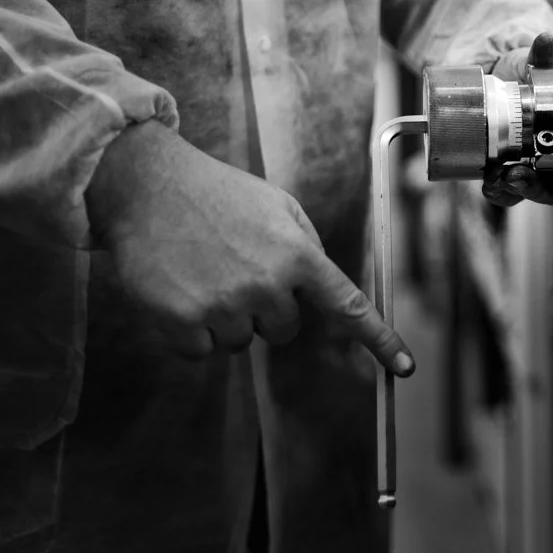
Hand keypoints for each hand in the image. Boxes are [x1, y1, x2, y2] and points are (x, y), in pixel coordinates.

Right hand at [86, 121, 413, 374]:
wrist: (148, 186)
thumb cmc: (218, 194)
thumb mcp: (278, 206)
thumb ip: (306, 247)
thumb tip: (321, 289)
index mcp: (297, 254)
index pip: (348, 306)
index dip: (380, 340)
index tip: (405, 366)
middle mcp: (267, 284)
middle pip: (284, 331)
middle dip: (266, 309)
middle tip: (237, 270)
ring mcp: (225, 305)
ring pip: (242, 343)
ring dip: (226, 318)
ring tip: (204, 272)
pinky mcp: (183, 323)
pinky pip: (201, 352)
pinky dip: (191, 332)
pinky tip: (181, 291)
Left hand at [482, 32, 552, 206]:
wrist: (503, 80)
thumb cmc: (533, 76)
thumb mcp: (540, 65)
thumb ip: (544, 55)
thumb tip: (547, 40)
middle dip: (541, 190)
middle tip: (521, 177)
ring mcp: (535, 170)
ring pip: (532, 193)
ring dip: (516, 191)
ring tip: (500, 177)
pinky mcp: (508, 172)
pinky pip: (505, 192)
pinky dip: (497, 189)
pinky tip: (487, 178)